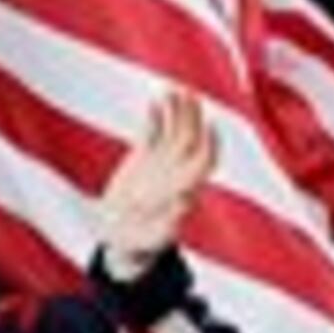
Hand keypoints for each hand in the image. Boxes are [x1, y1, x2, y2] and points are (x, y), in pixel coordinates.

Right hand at [99, 93, 218, 280]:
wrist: (121, 237)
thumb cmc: (142, 242)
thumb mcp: (153, 236)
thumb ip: (168, 221)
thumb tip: (186, 202)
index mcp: (186, 189)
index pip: (205, 161)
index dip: (210, 143)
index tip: (212, 125)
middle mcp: (177, 172)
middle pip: (191, 139)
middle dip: (191, 117)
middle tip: (189, 94)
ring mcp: (161, 163)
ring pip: (173, 132)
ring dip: (175, 112)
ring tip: (173, 90)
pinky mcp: (143, 158)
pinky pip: (151, 135)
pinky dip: (154, 119)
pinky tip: (155, 102)